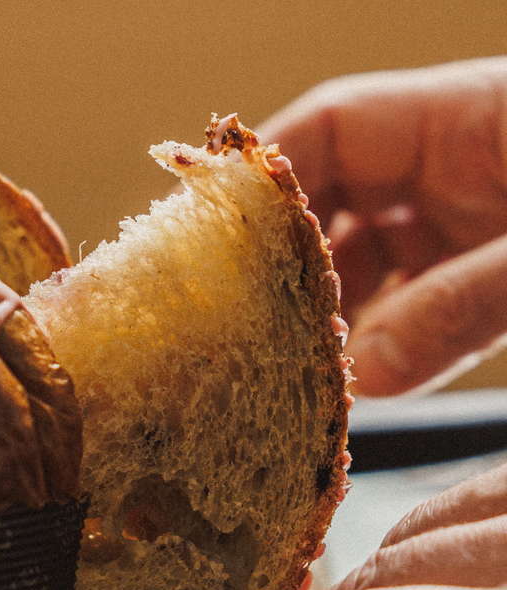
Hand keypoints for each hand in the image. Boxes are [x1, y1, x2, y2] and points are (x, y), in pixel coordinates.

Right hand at [259, 57, 506, 395]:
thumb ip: (465, 307)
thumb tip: (369, 375)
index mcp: (468, 120)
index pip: (333, 126)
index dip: (262, 173)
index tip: (205, 230)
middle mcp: (454, 165)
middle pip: (330, 194)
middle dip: (283, 257)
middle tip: (240, 319)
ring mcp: (466, 219)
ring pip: (361, 258)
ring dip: (327, 311)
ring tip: (297, 362)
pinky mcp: (477, 269)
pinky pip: (406, 301)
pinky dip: (379, 341)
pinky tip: (357, 376)